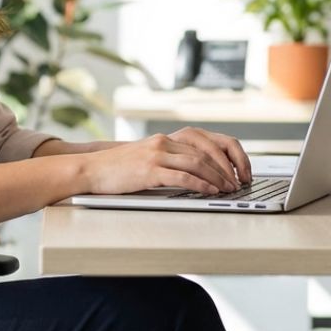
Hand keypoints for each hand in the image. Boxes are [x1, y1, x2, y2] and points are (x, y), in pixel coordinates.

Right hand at [80, 128, 250, 195]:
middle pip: (207, 151)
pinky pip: (182, 176)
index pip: (208, 140)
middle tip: (239, 182)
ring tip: (229, 189)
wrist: (91, 169)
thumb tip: (198, 173)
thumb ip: (169, 159)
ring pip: (198, 162)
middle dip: (228, 168)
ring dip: (218, 177)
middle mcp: (163, 142)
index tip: (239, 168)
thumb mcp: (146, 158)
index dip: (228, 154)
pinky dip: (200, 184)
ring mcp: (156, 155)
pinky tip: (210, 191)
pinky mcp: (149, 170)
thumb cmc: (117, 168)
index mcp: (166, 138)